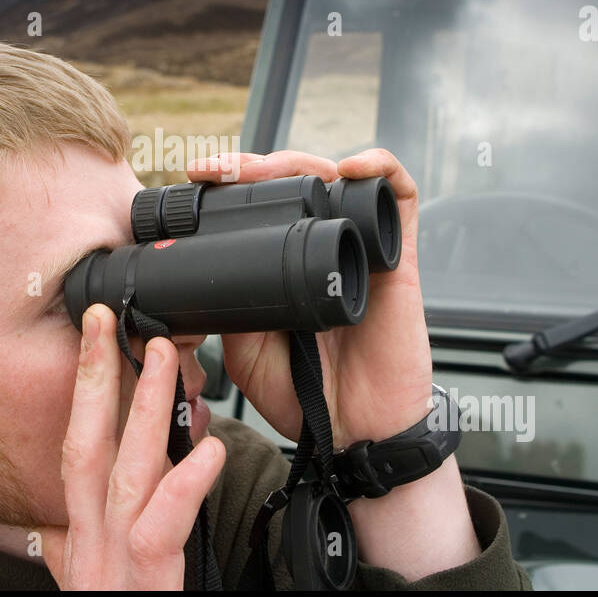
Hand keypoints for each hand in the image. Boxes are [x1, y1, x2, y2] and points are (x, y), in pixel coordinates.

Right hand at [37, 304, 225, 588]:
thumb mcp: (91, 582)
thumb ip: (87, 544)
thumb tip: (90, 510)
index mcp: (82, 535)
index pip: (77, 445)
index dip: (84, 388)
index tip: (98, 334)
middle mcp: (90, 542)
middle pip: (86, 442)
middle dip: (95, 377)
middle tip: (110, 320)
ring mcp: (113, 562)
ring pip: (126, 471)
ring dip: (143, 411)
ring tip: (166, 358)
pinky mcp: (145, 583)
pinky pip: (163, 527)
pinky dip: (185, 484)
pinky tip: (210, 450)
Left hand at [187, 149, 434, 446]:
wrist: (354, 436)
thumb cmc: (307, 396)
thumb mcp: (244, 351)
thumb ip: (229, 310)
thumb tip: (200, 271)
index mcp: (286, 264)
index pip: (262, 204)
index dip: (232, 183)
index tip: (197, 179)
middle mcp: (324, 247)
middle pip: (295, 180)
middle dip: (254, 165)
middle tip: (218, 170)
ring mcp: (361, 249)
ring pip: (338, 176)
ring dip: (300, 160)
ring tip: (264, 169)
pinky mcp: (399, 260)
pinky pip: (401, 199)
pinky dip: (382, 168)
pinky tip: (351, 167)